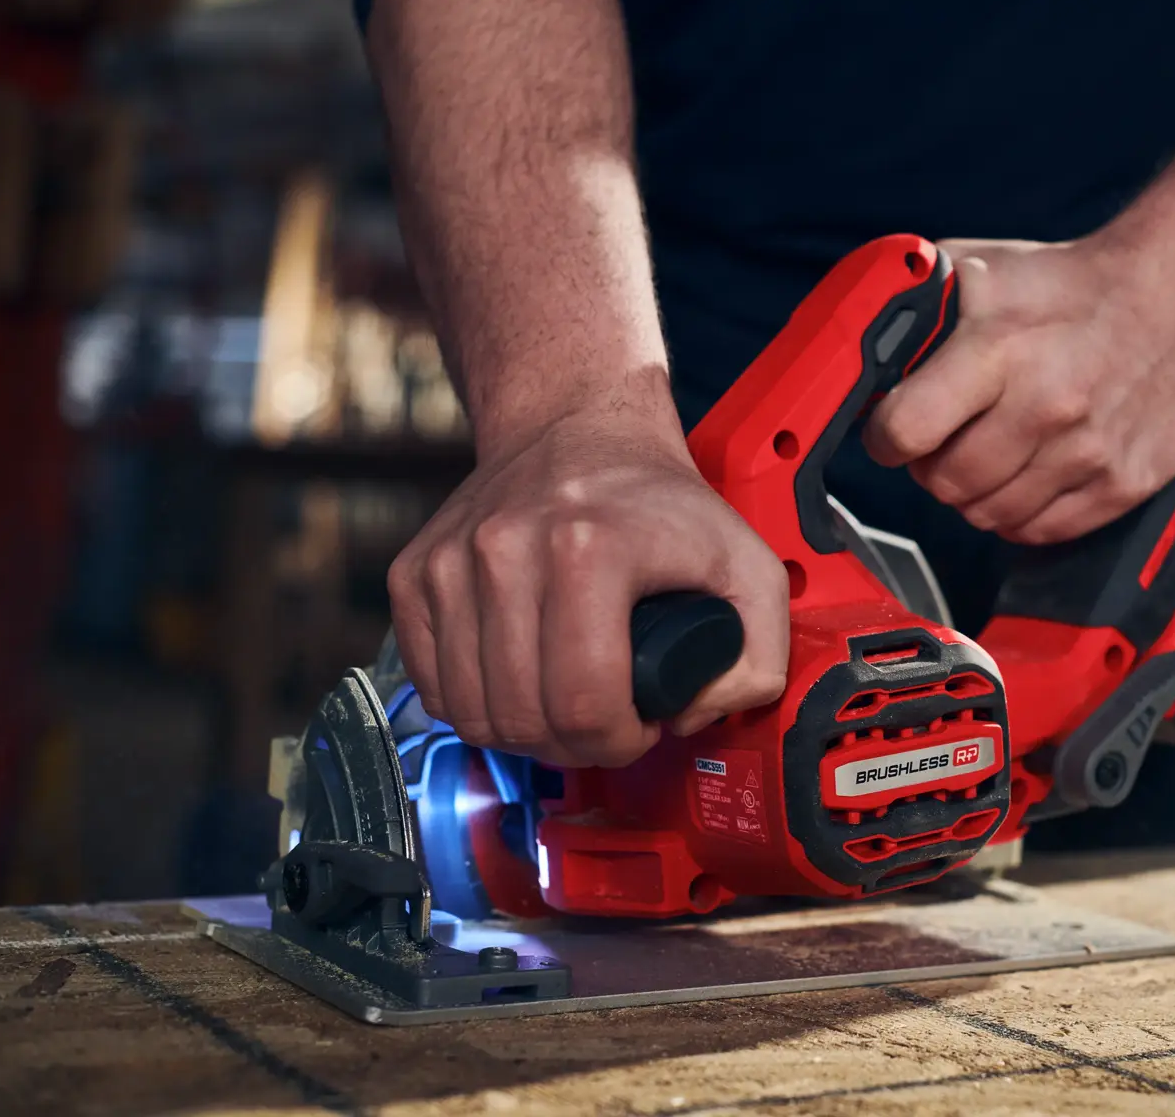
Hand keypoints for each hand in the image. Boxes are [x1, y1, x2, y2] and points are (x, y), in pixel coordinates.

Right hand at [387, 393, 788, 767]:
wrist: (576, 428)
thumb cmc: (660, 503)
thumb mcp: (747, 564)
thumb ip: (758, 654)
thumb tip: (695, 714)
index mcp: (589, 549)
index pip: (584, 703)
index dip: (618, 740)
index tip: (639, 724)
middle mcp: (506, 550)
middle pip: (523, 718)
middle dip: (573, 745)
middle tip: (605, 721)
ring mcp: (452, 561)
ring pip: (470, 713)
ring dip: (522, 732)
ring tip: (564, 704)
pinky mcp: (416, 573)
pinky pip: (432, 685)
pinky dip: (474, 705)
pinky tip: (519, 682)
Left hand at [863, 237, 1174, 544]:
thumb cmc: (1069, 286)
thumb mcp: (982, 269)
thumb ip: (918, 307)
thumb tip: (862, 347)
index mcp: (1000, 350)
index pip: (906, 429)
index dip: (886, 437)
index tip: (891, 431)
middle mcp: (1046, 406)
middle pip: (946, 483)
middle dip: (931, 468)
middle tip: (944, 443)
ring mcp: (1087, 452)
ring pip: (989, 515)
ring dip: (976, 493)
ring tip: (989, 453)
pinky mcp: (1121, 485)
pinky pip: (1040, 531)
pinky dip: (1021, 513)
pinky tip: (1027, 473)